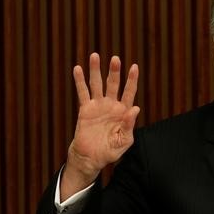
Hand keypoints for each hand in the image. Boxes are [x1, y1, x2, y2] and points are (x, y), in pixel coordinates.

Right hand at [61, 53, 139, 197]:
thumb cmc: (110, 151)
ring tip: (95, 56)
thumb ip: (130, 125)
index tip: (134, 67)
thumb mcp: (124, 141)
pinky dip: (80, 81)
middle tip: (115, 58)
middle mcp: (111, 105)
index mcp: (124, 111)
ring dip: (96, 70)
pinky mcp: (85, 110)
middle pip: (113, 84)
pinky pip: (82, 93)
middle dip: (114, 71)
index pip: (129, 92)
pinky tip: (78, 69)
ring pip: (97, 84)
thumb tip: (136, 109)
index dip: (132, 80)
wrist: (91, 158)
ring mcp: (98, 106)